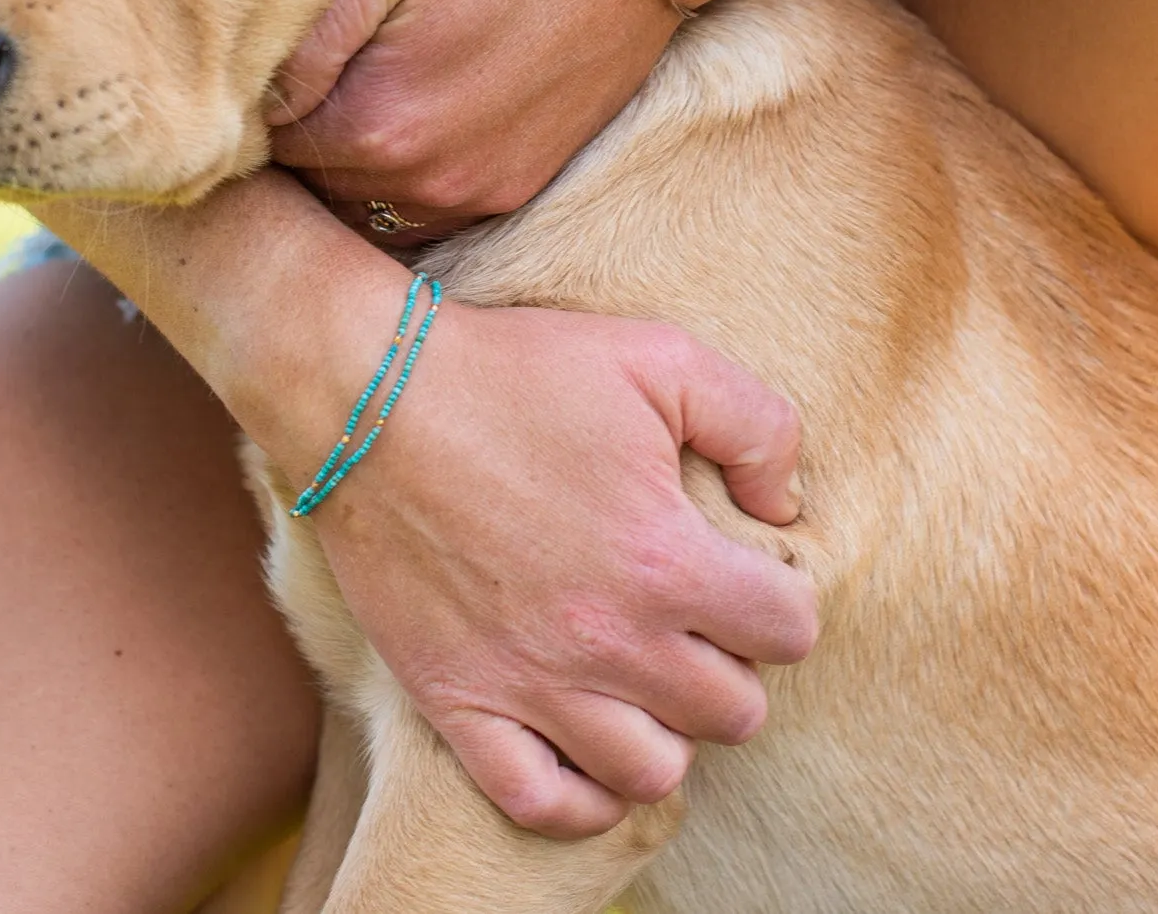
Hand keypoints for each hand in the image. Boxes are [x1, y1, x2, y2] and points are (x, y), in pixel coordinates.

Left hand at [266, 0, 681, 229]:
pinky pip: (423, 210)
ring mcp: (474, 192)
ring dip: (347, 159)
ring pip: (363, 202)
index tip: (262, 48)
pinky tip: (409, 113)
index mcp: (375, 124)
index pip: (265, 140)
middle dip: (299, 129)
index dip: (253, 94)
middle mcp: (422, 181)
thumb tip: (257, 91)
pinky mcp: (515, 186)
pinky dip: (401, 176)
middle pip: (312, 179)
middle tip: (305, 61)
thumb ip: (312, 24)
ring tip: (356, 84)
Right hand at [297, 297, 815, 837]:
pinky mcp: (457, 700)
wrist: (368, 395)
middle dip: (734, 663)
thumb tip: (784, 506)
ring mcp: (529, 682)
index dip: (783, 598)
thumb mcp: (661, 357)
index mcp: (666, 559)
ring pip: (653, 772)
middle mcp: (607, 640)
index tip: (749, 571)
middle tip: (697, 618)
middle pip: (734, 711)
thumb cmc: (515, 370)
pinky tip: (587, 741)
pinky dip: (580, 794)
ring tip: (647, 678)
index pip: (789, 631)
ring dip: (668, 728)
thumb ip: (758, 425)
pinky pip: (540, 801)